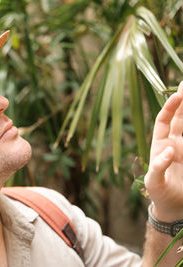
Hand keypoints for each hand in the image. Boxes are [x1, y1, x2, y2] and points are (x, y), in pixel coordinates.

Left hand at [145, 82, 182, 221]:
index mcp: (160, 144)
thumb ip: (158, 168)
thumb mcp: (155, 182)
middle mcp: (175, 142)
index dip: (170, 107)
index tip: (178, 94)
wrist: (175, 207)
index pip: (165, 120)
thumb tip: (167, 152)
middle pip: (181, 117)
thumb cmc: (160, 194)